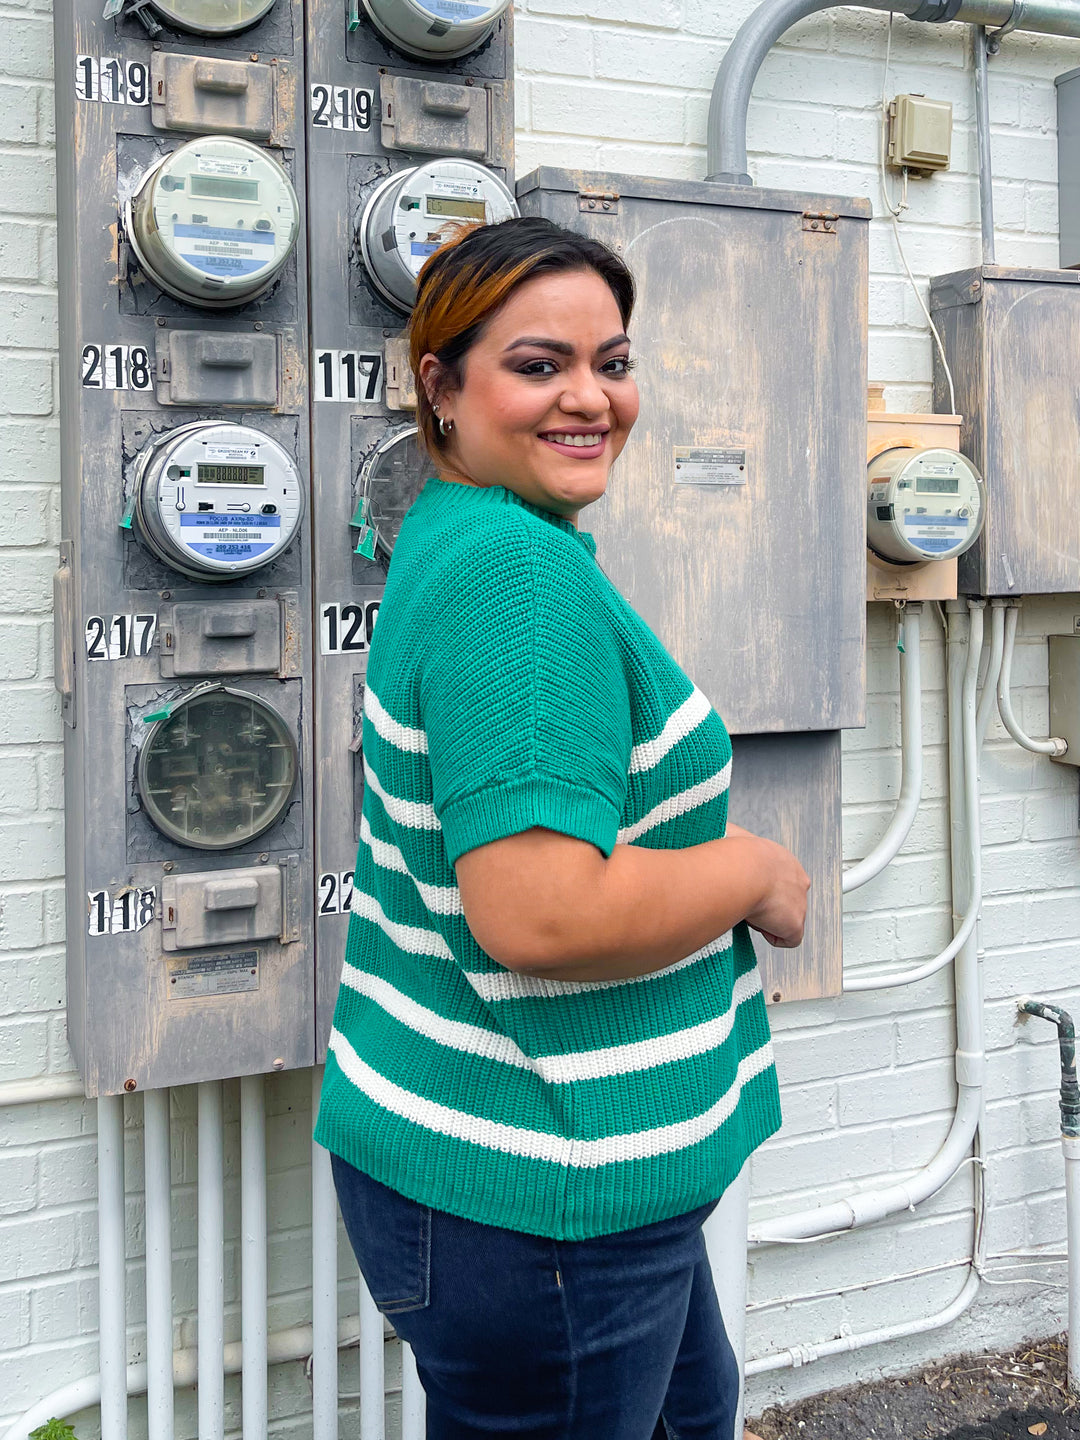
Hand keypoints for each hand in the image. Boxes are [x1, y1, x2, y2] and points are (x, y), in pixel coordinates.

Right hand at [726, 823, 809, 948]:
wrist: (740, 870)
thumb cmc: (730, 853)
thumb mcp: (728, 834)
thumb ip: (728, 837)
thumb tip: (716, 835)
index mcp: (783, 860)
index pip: (778, 878)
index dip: (760, 887)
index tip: (744, 889)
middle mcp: (798, 880)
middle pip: (785, 899)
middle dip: (767, 904)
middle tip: (744, 904)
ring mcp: (799, 903)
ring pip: (785, 918)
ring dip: (768, 920)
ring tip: (746, 914)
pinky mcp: (794, 924)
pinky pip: (788, 939)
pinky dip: (772, 936)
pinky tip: (756, 927)